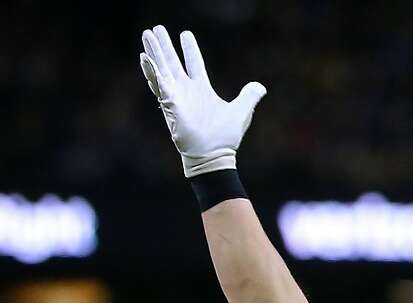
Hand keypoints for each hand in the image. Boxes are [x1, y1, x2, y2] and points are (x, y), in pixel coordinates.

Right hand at [139, 25, 266, 176]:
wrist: (214, 155)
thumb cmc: (225, 137)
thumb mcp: (241, 111)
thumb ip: (249, 97)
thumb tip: (261, 87)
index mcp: (202, 90)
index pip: (194, 64)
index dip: (190, 49)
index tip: (185, 33)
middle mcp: (186, 91)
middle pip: (173, 63)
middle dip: (164, 46)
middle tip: (156, 29)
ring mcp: (176, 97)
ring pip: (162, 69)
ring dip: (154, 52)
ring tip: (146, 34)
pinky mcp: (170, 104)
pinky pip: (158, 84)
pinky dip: (151, 71)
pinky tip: (144, 57)